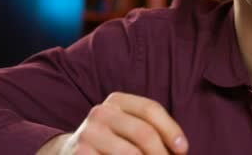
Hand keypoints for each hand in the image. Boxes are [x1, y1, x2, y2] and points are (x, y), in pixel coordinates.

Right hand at [37, 92, 187, 154]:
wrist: (68, 154)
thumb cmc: (112, 142)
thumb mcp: (129, 128)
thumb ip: (153, 132)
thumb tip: (181, 149)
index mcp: (117, 100)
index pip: (151, 109)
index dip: (171, 130)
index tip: (183, 150)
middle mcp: (101, 112)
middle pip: (144, 132)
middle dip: (161, 154)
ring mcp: (88, 133)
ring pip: (132, 153)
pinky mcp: (80, 153)